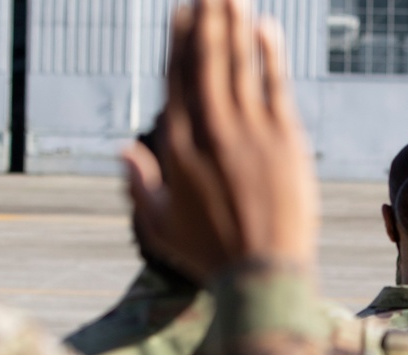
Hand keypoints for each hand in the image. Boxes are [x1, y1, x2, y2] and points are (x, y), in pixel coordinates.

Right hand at [124, 0, 318, 281]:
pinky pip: (275, 87)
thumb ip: (139, 183)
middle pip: (207, 61)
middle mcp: (212, 131)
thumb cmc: (210, 254)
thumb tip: (122, 148)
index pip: (177, 79)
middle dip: (207, 19)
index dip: (180, 41)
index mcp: (178, 146)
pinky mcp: (285, 141)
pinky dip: (270, 55)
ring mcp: (250, 133)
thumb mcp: (160, 224)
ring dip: (235, 25)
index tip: (182, 13)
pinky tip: (266, 28)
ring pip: (240, 65)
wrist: (262, 274)